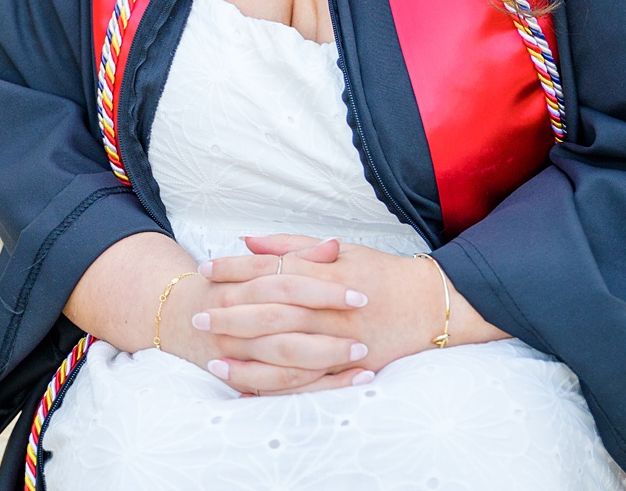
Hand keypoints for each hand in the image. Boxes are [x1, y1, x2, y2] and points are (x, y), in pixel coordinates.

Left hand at [193, 233, 508, 395]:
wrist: (428, 305)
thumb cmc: (382, 273)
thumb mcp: (343, 250)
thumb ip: (294, 245)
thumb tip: (249, 240)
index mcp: (327, 273)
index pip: (272, 269)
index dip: (236, 269)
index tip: (205, 269)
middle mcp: (329, 307)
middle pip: (271, 310)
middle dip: (231, 312)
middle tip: (198, 314)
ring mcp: (336, 339)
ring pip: (282, 349)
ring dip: (244, 354)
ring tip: (210, 356)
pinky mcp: (343, 366)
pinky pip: (301, 380)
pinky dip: (270, 383)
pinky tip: (243, 385)